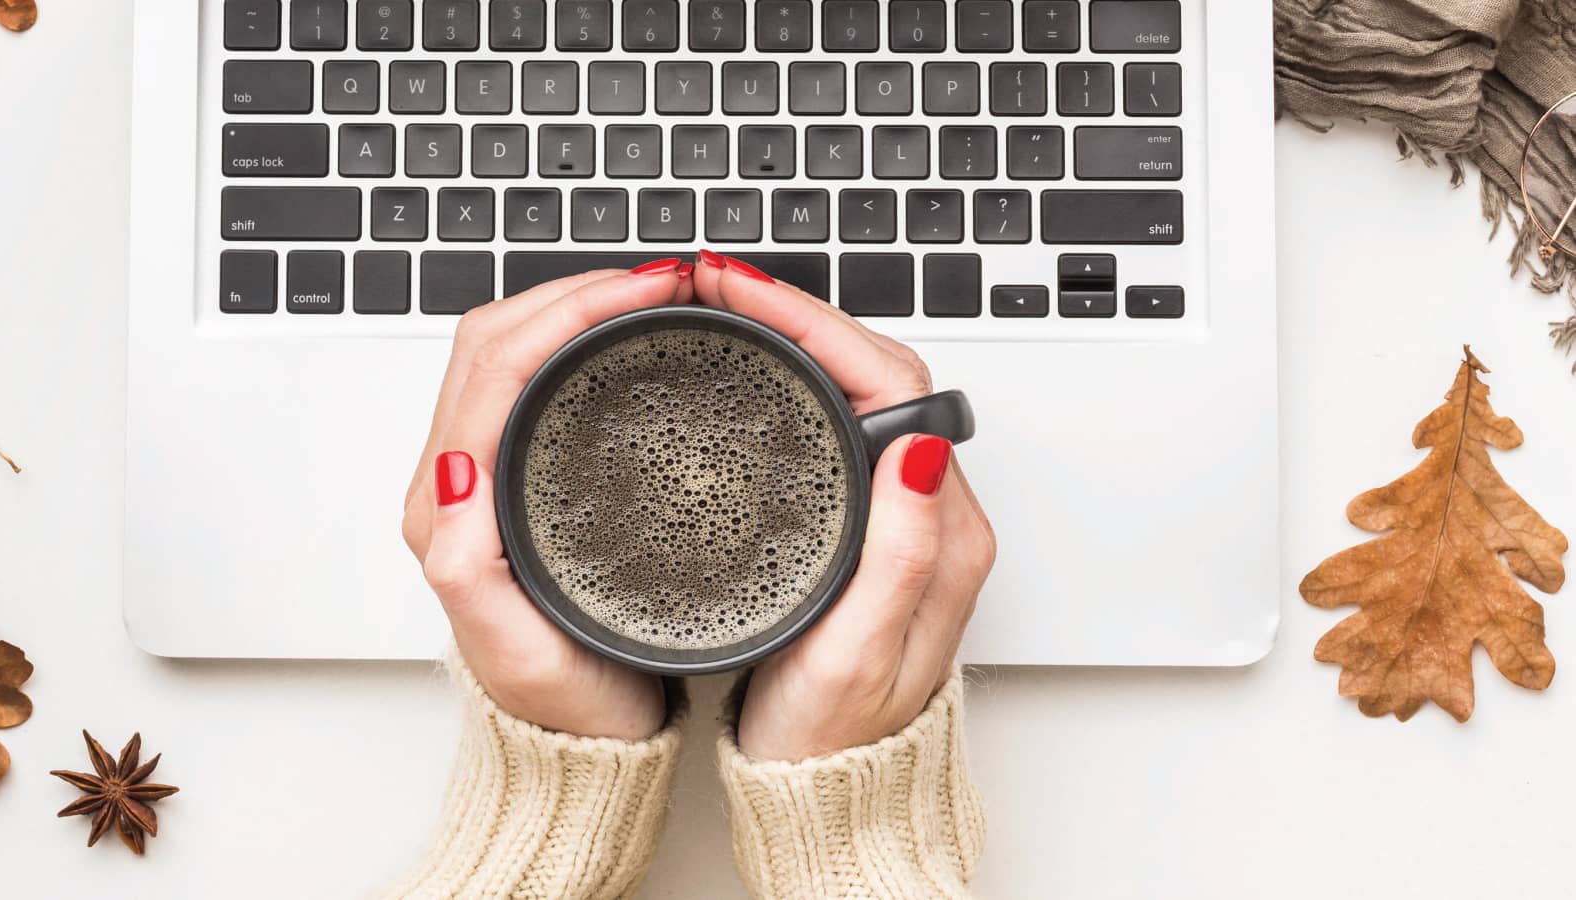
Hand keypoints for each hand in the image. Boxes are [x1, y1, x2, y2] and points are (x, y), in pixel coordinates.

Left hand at [402, 260, 694, 740]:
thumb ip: (470, 569)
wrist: (583, 750)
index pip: (492, 367)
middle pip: (495, 340)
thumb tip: (455, 475)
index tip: (643, 293)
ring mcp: (485, 479)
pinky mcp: (519, 481)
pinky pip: (536, 381)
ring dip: (575, 307)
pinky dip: (581, 340)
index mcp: (447, 512)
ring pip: (513, 352)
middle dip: (573, 291)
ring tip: (652, 294)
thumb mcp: (519, 654)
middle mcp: (455, 486)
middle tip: (660, 281)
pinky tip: (631, 340)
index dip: (567, 312)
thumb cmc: (563, 708)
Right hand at [690, 250, 996, 760]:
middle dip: (795, 311)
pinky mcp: (860, 523)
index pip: (890, 381)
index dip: (813, 323)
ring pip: (850, 387)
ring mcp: (894, 512)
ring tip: (721, 306)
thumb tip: (918, 447)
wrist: (829, 796)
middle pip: (872, 367)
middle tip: (715, 284)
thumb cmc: (837, 739)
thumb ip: (899, 554)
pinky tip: (743, 370)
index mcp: (940, 531)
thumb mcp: (861, 655)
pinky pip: (832, 421)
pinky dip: (785, 378)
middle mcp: (926, 510)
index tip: (743, 295)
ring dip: (790, 336)